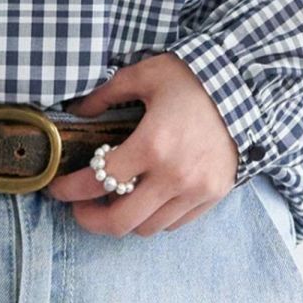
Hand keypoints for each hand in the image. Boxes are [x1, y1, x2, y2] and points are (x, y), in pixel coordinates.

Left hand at [43, 53, 239, 235]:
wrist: (245, 87)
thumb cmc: (191, 78)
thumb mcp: (143, 74)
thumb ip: (105, 94)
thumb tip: (77, 112)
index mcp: (151, 144)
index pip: (97, 180)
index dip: (69, 189)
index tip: (56, 188)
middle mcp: (173, 175)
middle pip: (120, 221)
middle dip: (91, 219)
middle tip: (80, 208)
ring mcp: (196, 190)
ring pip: (147, 228)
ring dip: (124, 219)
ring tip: (114, 203)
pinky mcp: (213, 196)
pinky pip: (174, 224)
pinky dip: (154, 217)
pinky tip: (145, 200)